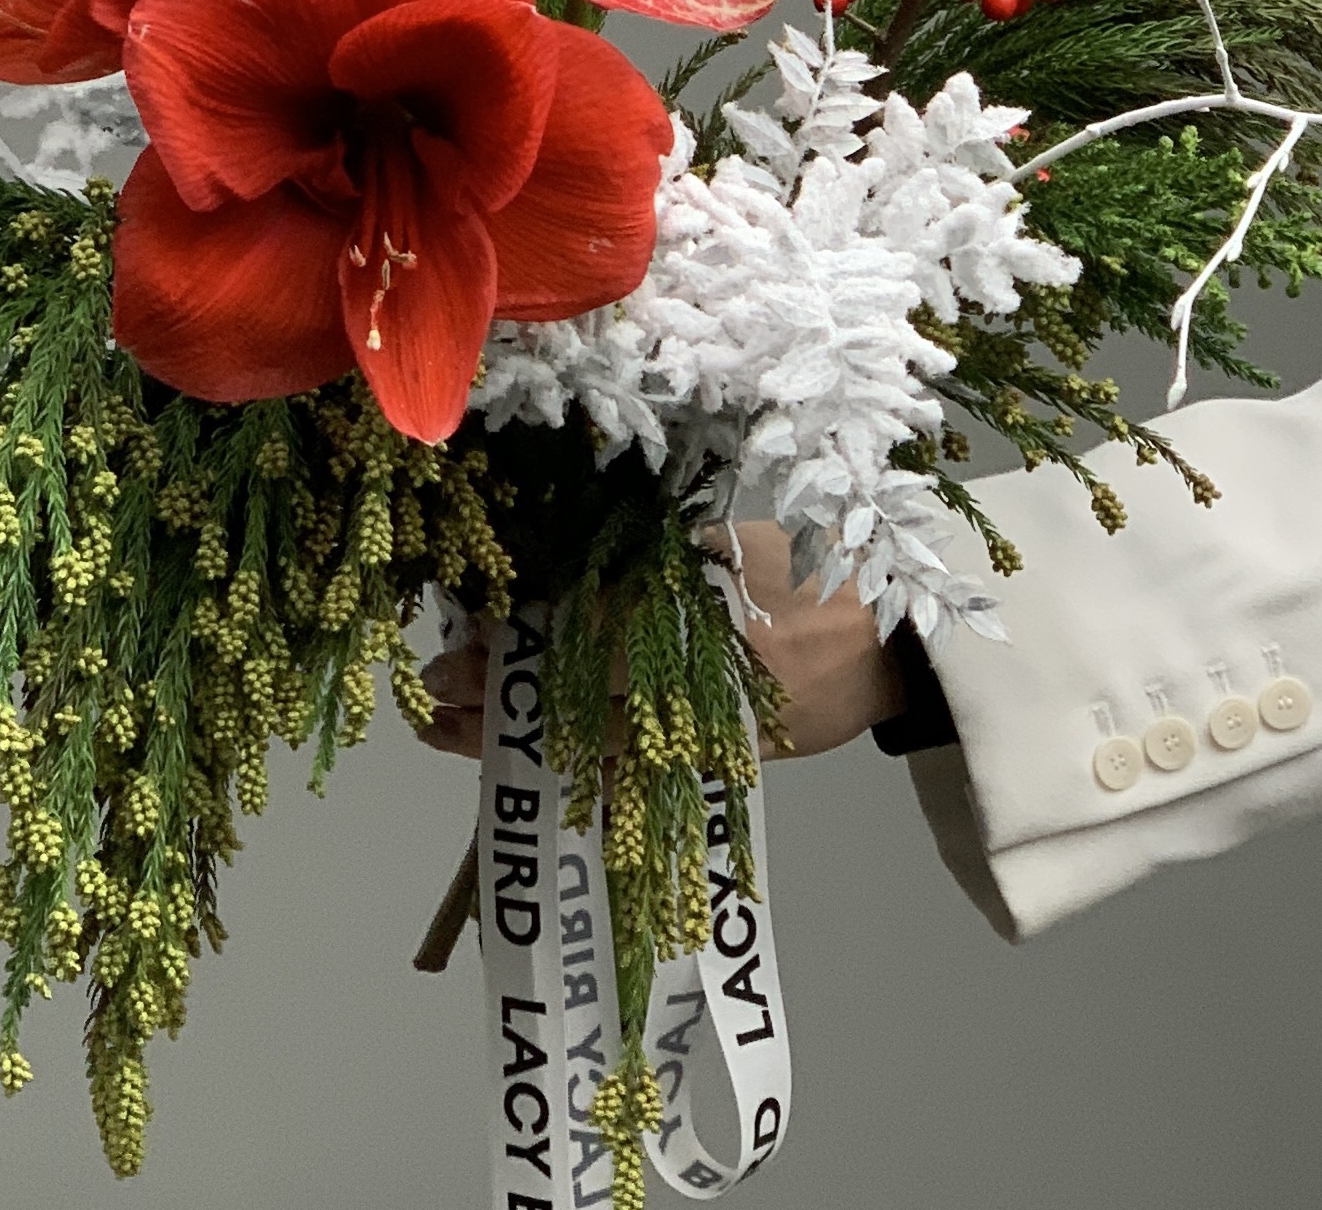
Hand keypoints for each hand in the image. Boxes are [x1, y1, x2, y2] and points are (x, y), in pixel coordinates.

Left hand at [415, 524, 906, 761]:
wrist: (892, 649)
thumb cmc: (807, 575)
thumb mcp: (729, 547)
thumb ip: (653, 558)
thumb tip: (554, 567)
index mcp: (694, 602)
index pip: (582, 626)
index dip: (515, 644)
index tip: (453, 648)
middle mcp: (693, 668)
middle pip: (573, 691)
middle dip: (498, 701)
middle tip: (429, 702)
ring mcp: (705, 723)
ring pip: (592, 742)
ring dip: (519, 742)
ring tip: (452, 737)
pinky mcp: (719, 761)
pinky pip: (634, 773)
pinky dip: (575, 770)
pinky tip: (528, 768)